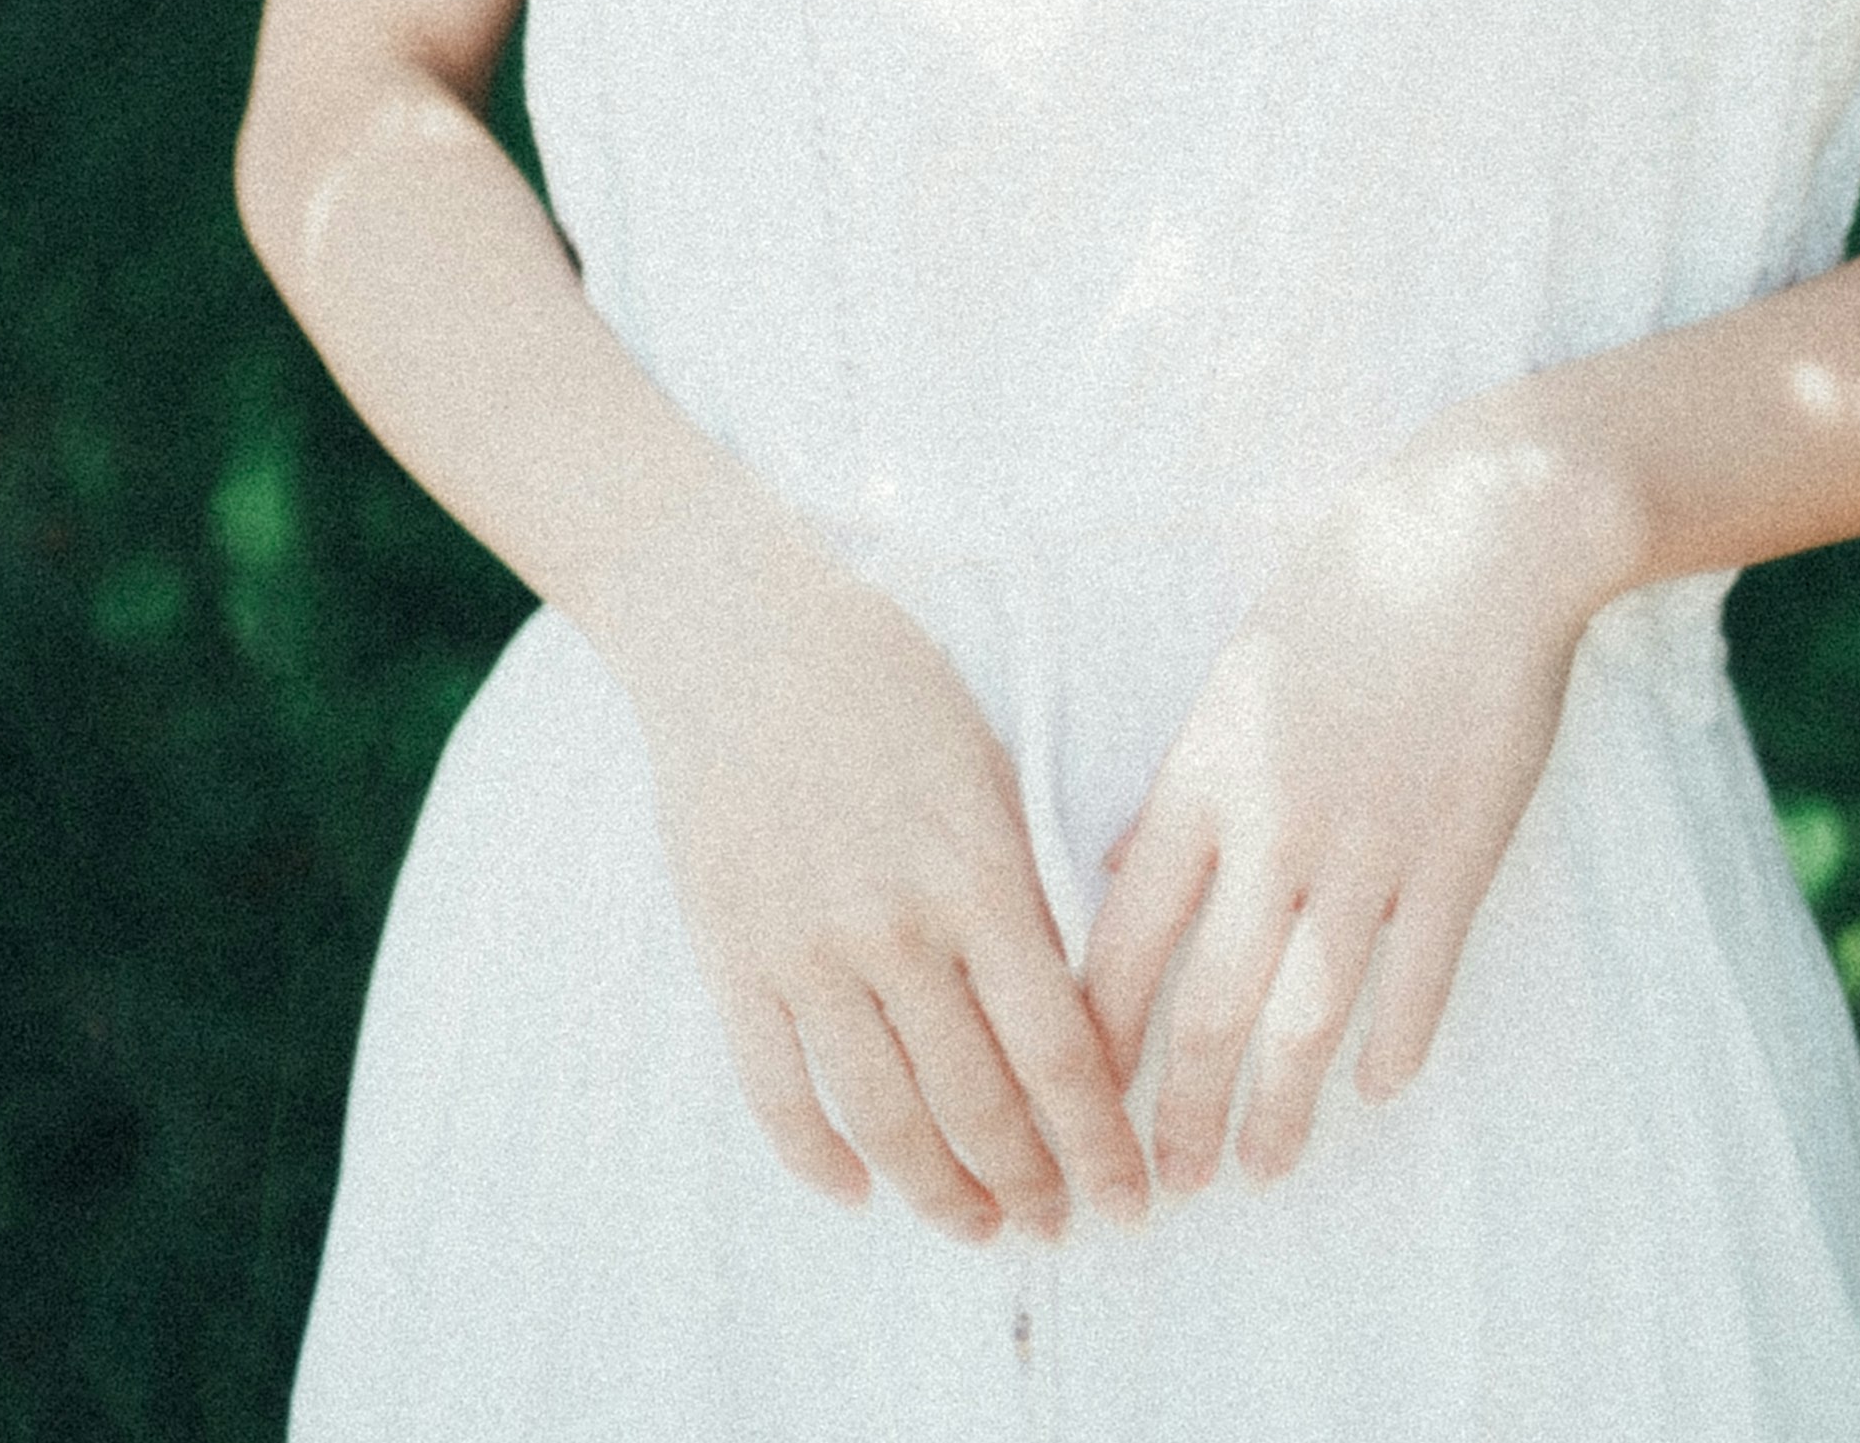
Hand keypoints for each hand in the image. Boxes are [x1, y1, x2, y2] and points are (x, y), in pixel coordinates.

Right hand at [596, 467, 1151, 1245]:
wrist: (741, 635)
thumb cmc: (886, 684)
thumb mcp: (987, 770)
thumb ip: (1020, 892)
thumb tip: (1063, 1014)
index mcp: (975, 872)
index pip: (1056, 1048)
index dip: (1098, 1141)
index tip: (1129, 1196)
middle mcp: (894, 927)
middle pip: (977, 1101)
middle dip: (1032, 1182)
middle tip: (1062, 1224)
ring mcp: (805, 951)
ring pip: (883, 1119)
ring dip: (940, 1191)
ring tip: (980, 1224)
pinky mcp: (730, 959)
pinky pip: (777, 1095)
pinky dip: (820, 1160)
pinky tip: (858, 1191)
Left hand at [1080, 424, 1617, 1194]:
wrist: (1480, 537)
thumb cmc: (1350, 588)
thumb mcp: (1237, 672)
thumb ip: (1181, 778)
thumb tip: (1121, 861)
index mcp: (1207, 774)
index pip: (1125, 937)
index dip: (1096, 1036)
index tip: (1073, 1104)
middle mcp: (1275, 825)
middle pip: (1208, 1003)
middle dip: (1176, 1111)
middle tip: (1163, 1185)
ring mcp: (1370, 847)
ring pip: (1307, 1016)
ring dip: (1278, 1107)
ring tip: (1261, 1169)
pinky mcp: (1456, 853)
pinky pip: (1416, 979)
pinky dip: (1392, 1044)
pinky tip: (1373, 1088)